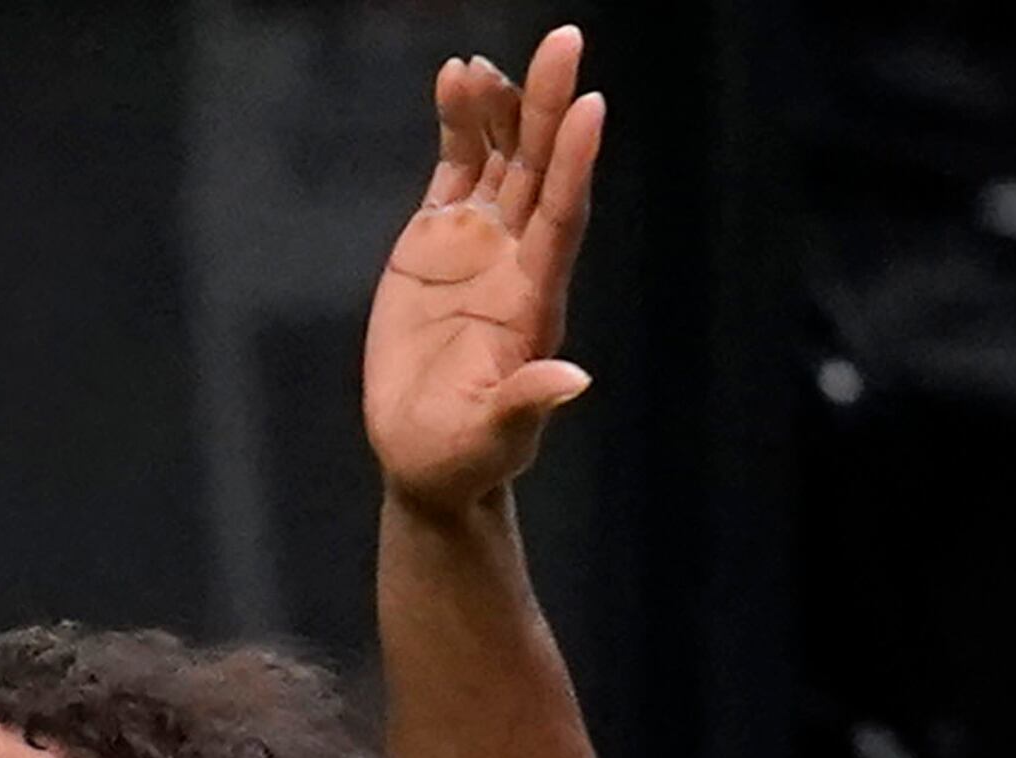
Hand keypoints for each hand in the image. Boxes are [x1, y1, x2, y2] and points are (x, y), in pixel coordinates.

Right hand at [365, 27, 604, 512]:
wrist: (425, 455)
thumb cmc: (466, 458)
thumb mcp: (495, 439)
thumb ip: (528, 404)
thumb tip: (574, 379)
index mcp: (534, 300)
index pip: (562, 217)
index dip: (575, 164)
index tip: (590, 107)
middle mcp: (516, 258)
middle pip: (540, 168)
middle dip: (549, 106)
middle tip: (565, 39)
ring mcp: (480, 243)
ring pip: (500, 157)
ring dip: (500, 107)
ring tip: (486, 62)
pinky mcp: (438, 239)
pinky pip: (455, 167)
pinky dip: (458, 124)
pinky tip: (457, 78)